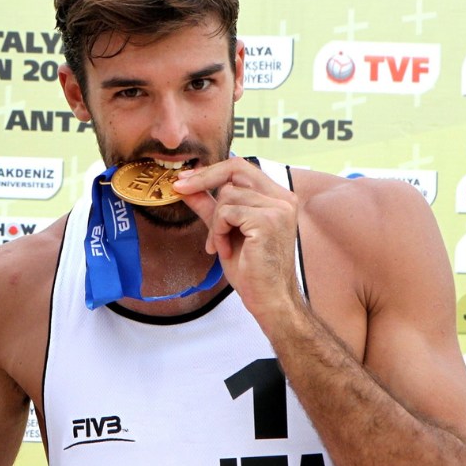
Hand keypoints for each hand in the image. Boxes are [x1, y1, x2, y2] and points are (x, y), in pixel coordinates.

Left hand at [172, 157, 301, 321]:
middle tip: (181, 190)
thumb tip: (185, 186)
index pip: (242, 167)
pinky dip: (219, 231)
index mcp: (277, 197)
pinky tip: (225, 250)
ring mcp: (278, 208)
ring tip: (220, 245)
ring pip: (227, 194)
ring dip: (215, 222)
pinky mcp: (268, 221)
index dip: (211, 171)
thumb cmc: (251, 269)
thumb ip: (208, 206)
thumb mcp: (224, 230)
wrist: (268, 298)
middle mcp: (283, 198)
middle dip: (204, 180)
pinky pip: (227, 212)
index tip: (185, 179)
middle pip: (235, 169)